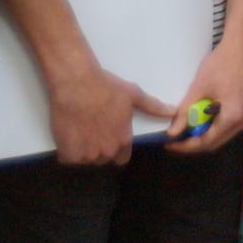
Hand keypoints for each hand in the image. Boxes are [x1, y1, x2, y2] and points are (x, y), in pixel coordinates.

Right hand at [45, 59, 174, 165]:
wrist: (75, 82)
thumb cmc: (105, 86)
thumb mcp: (133, 94)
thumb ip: (153, 107)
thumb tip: (174, 112)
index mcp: (123, 140)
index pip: (122, 158)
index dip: (115, 148)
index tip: (108, 135)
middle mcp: (106, 151)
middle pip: (104, 159)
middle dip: (99, 148)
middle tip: (93, 130)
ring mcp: (87, 154)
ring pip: (86, 159)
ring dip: (84, 150)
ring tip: (81, 129)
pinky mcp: (69, 153)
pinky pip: (69, 158)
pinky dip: (68, 149)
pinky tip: (70, 133)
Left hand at [166, 37, 242, 153]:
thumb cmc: (222, 63)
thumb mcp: (199, 87)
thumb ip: (185, 112)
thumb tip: (173, 132)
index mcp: (234, 117)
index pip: (207, 142)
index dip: (187, 145)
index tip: (171, 144)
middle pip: (217, 141)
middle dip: (195, 142)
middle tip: (177, 138)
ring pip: (225, 134)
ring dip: (207, 134)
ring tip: (188, 128)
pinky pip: (232, 125)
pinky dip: (217, 125)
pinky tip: (205, 118)